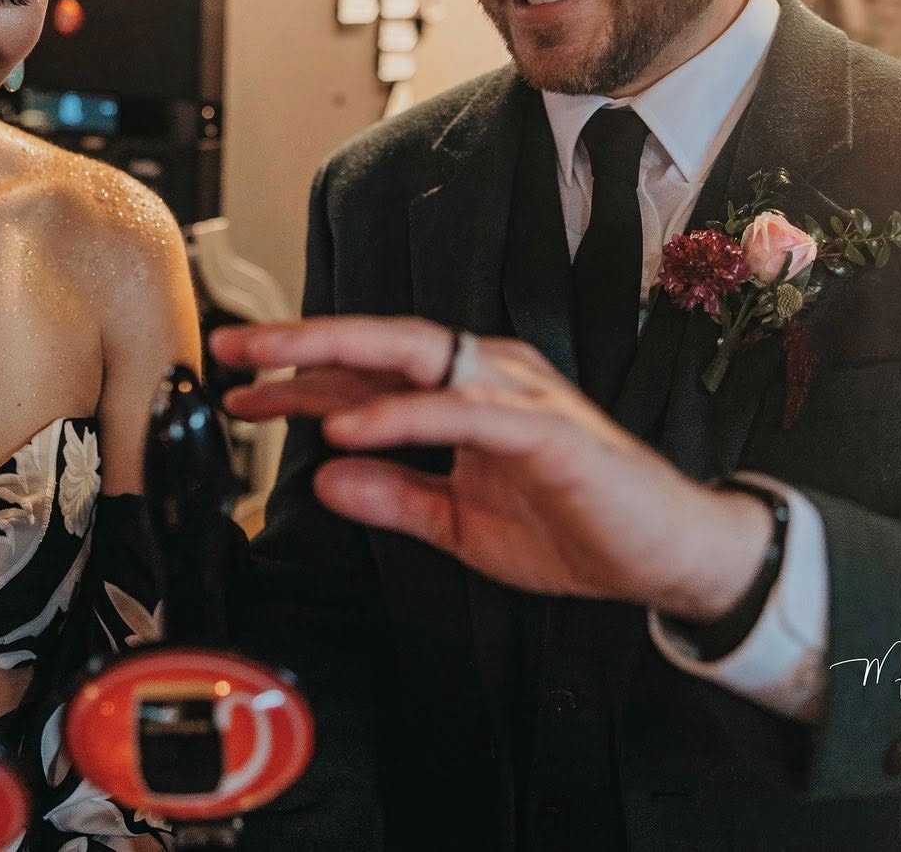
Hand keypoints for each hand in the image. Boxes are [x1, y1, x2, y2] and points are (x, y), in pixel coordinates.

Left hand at [213, 318, 771, 621]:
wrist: (671, 558)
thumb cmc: (578, 530)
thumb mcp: (462, 524)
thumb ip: (397, 499)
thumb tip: (325, 481)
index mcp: (466, 391)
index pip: (368, 374)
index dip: (297, 378)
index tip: (234, 387)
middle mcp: (488, 374)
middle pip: (378, 342)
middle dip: (299, 341)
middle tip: (230, 348)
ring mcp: (517, 394)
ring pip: (413, 356)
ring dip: (335, 359)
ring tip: (270, 372)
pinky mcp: (545, 430)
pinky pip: (460, 412)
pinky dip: (401, 415)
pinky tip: (349, 428)